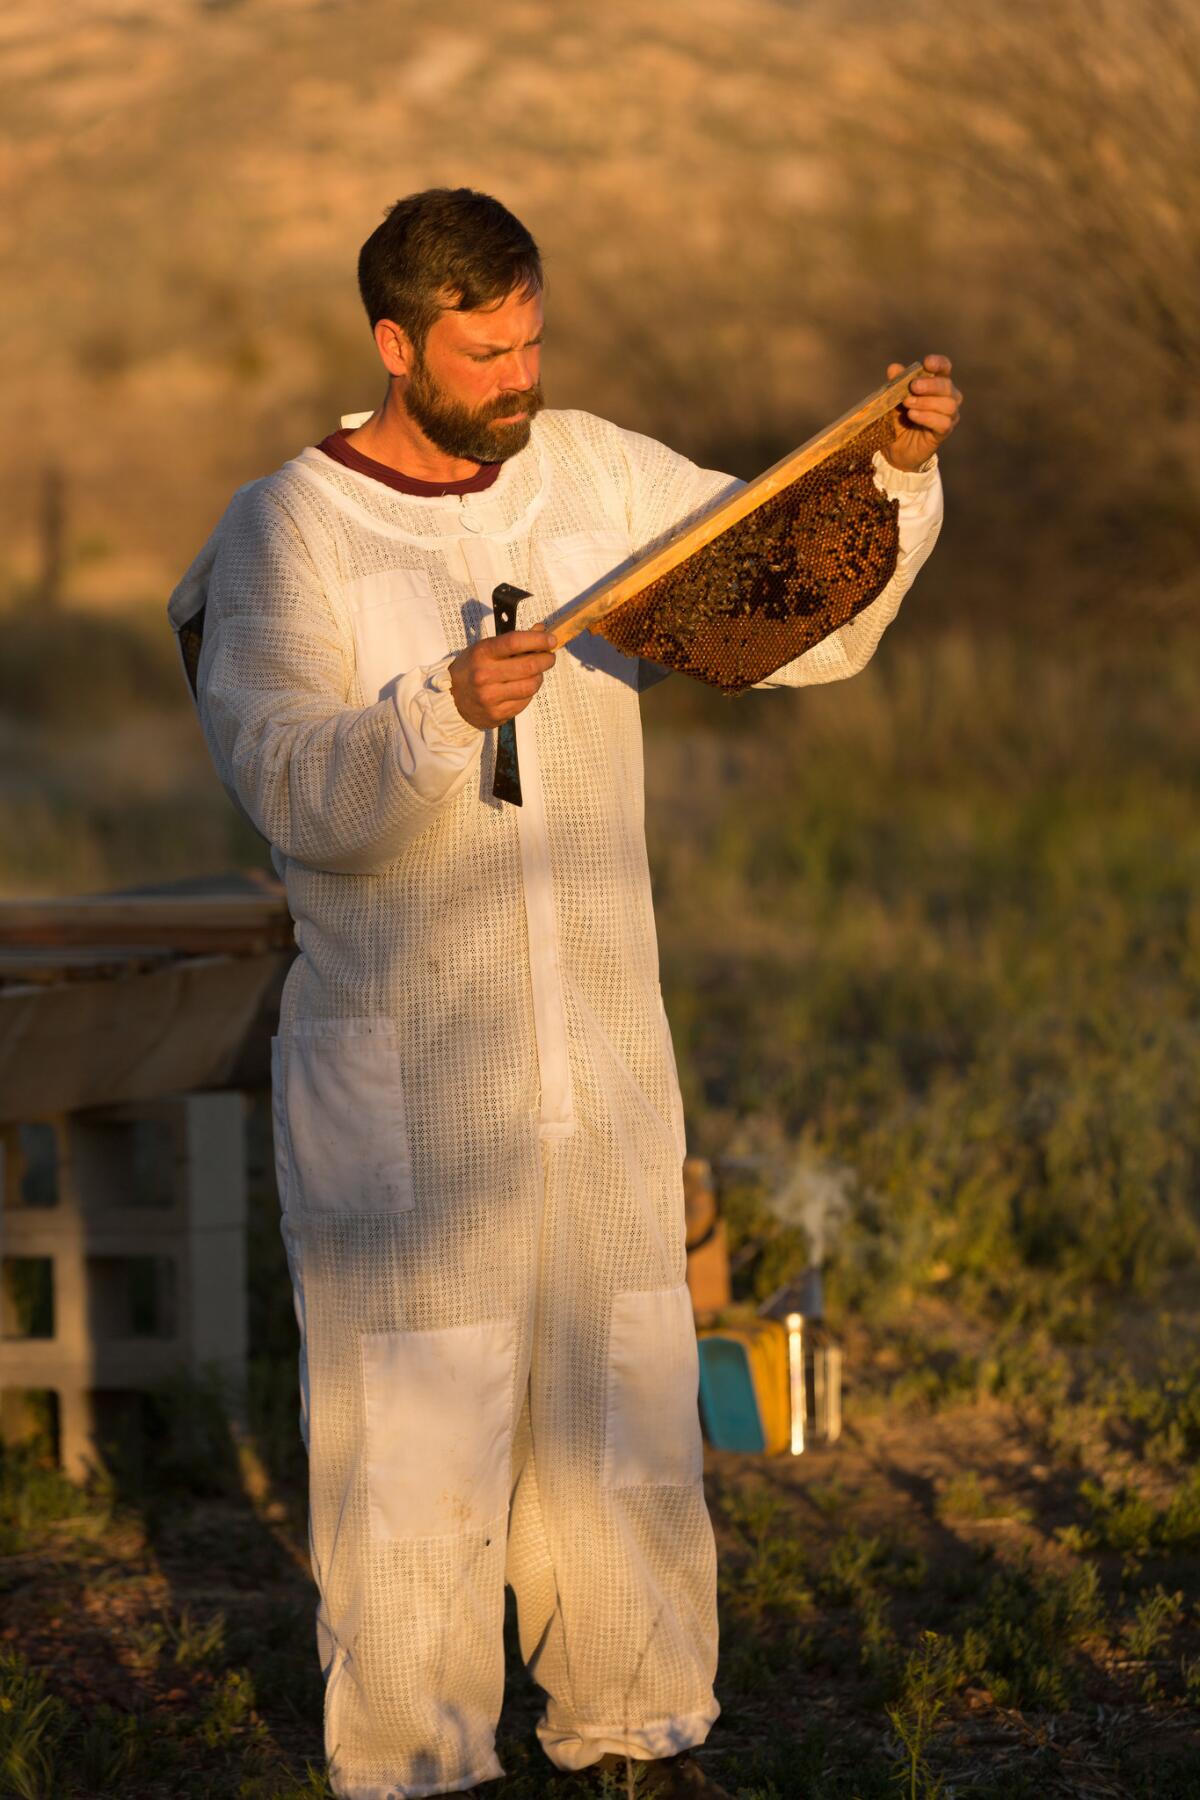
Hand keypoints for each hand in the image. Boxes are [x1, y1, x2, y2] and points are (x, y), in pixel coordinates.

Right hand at [448, 627, 556, 728]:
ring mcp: (490, 697)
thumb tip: (542, 631)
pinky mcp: (496, 714)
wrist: (451, 699)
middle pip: (529, 665)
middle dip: (546, 659)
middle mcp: (484, 675)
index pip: (515, 642)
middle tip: (550, 657)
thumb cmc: (473, 668)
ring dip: (539, 677)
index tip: (551, 639)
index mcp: (481, 653)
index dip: (538, 640)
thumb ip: (513, 641)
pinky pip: (525, 701)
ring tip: (536, 674)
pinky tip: (523, 688)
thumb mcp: (486, 649)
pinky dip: (529, 693)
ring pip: (531, 685)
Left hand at [883, 354, 961, 470]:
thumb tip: (894, 368)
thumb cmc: (897, 418)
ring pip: (948, 405)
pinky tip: (913, 415)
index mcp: (936, 383)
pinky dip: (927, 417)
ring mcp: (948, 415)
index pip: (944, 368)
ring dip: (926, 402)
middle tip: (913, 387)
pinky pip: (943, 423)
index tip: (927, 363)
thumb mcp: (893, 399)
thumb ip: (895, 383)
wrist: (894, 448)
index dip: (939, 363)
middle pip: (947, 386)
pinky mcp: (943, 432)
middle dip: (930, 385)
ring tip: (908, 405)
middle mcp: (947, 397)